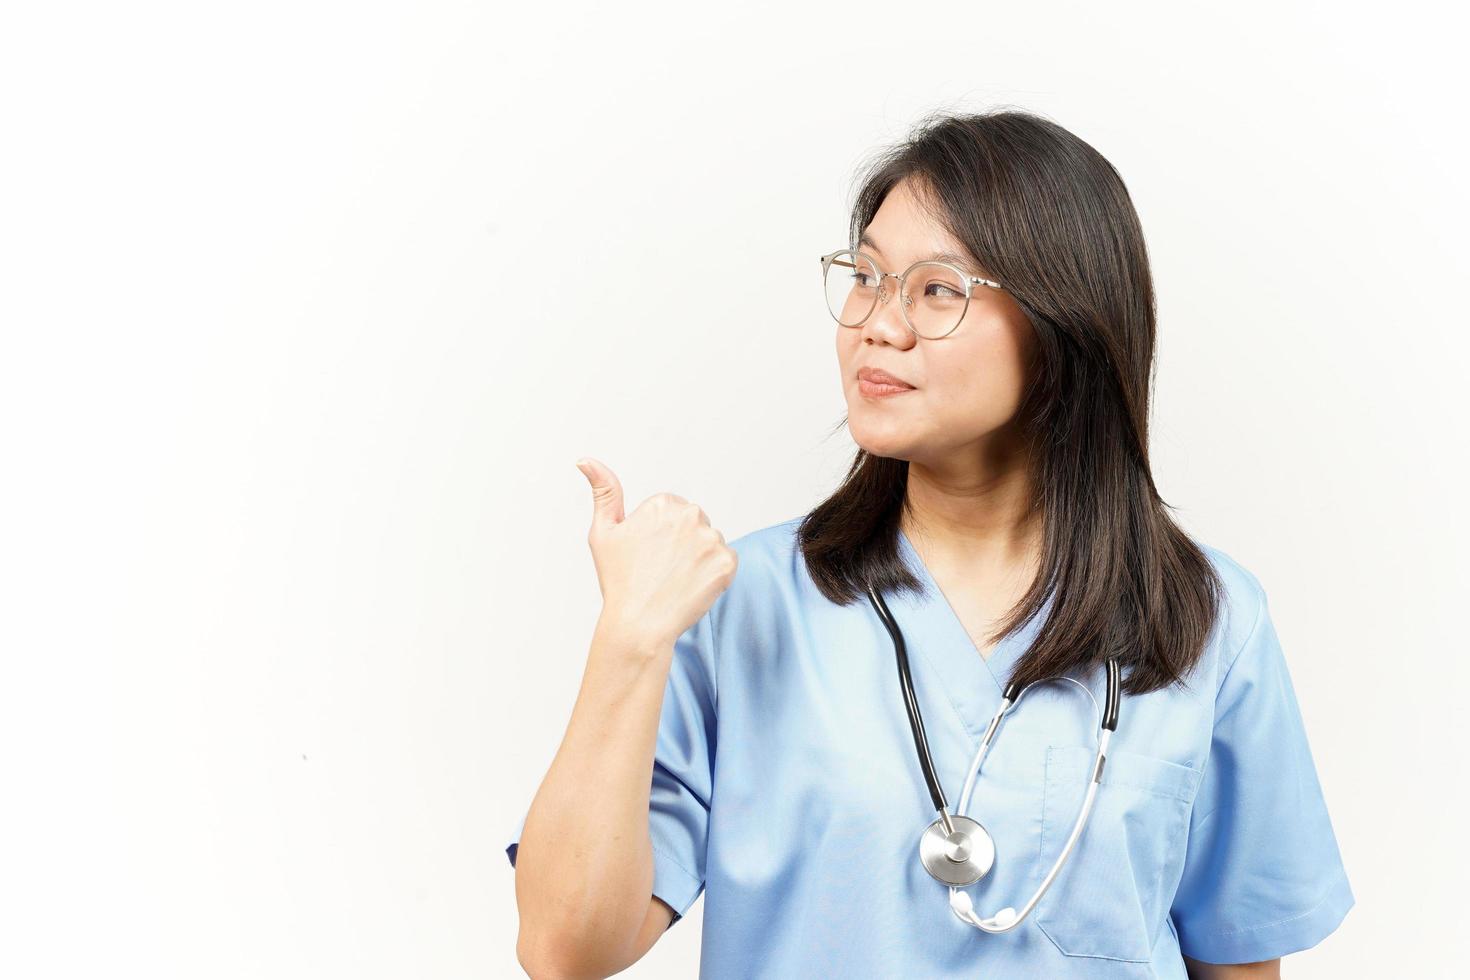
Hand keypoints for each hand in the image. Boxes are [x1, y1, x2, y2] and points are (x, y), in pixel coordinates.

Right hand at [576, 457, 738, 651]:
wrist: (639, 624)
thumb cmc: (618, 581)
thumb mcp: (603, 532)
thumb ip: (603, 491)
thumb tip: (585, 460)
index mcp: (664, 503)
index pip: (673, 513)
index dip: (659, 537)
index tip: (648, 556)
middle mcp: (691, 514)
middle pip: (695, 525)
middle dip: (682, 544)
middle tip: (661, 570)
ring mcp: (712, 539)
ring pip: (710, 544)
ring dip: (699, 559)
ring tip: (675, 580)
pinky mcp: (727, 563)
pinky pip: (725, 563)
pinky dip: (713, 575)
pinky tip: (692, 587)